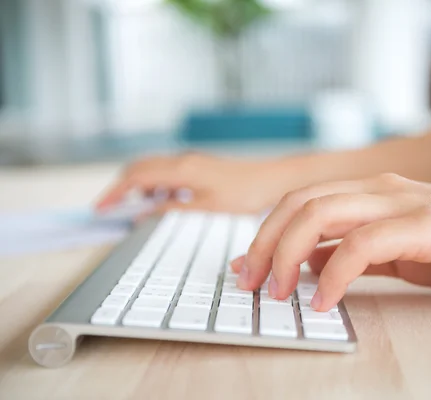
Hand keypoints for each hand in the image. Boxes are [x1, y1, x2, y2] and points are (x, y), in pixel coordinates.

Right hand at [95, 153, 284, 213]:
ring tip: (142, 211)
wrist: (273, 180)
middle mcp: (182, 159)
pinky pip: (168, 172)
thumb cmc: (245, 193)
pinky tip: (167, 202)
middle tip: (113, 210)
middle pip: (139, 169)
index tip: (101, 209)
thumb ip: (172, 208)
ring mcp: (191, 160)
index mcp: (181, 169)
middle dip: (122, 188)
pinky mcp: (199, 164)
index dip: (115, 194)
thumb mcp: (205, 207)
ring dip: (141, 187)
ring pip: (153, 169)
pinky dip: (158, 186)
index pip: (135, 178)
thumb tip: (144, 213)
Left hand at [232, 173, 430, 311]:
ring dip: (289, 253)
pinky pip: (363, 244)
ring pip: (322, 213)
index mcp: (370, 190)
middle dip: (267, 242)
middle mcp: (379, 187)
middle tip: (251, 281)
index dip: (268, 232)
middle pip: (301, 202)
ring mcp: (400, 200)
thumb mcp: (393, 250)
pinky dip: (335, 273)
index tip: (248, 265)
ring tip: (277, 291)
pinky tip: (325, 299)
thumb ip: (351, 252)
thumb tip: (310, 263)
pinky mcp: (424, 224)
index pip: (301, 200)